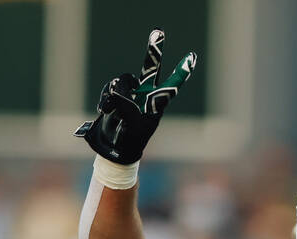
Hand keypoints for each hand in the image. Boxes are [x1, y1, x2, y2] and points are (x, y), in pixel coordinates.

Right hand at [74, 29, 195, 163]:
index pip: (170, 86)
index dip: (181, 72)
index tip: (192, 57)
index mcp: (157, 104)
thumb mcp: (132, 125)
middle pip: (150, 69)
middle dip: (154, 51)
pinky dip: (105, 99)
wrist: (115, 147)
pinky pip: (110, 88)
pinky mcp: (116, 93)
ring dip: (115, 96)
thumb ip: (126, 105)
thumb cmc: (130, 139)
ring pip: (121, 81)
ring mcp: (130, 92)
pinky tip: (105, 110)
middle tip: (159, 32)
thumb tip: (116, 90)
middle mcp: (145, 94)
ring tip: (112, 111)